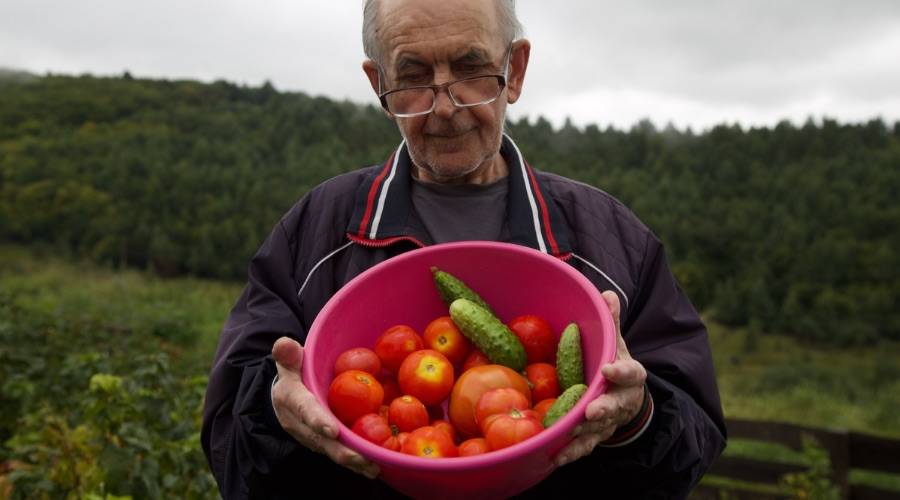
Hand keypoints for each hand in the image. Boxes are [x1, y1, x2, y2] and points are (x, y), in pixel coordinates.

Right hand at [271, 336, 379, 478]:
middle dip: (342, 451)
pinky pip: (339, 454)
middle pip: (322, 440)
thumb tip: (284, 343)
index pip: (305, 411)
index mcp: (293, 400)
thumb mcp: (287, 361)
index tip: (333, 431)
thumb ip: (287, 353)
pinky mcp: (323, 444)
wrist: (282, 398)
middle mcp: (301, 424)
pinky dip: (356, 463)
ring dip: (353, 462)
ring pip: (332, 452)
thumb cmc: (292, 374)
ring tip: (376, 469)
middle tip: (364, 458)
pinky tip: (377, 468)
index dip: (318, 421)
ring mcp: (312, 437)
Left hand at [555, 291, 646, 466]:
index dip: (621, 371)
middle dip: (604, 408)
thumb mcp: (616, 342)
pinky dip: (571, 452)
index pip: (631, 373)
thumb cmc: (615, 364)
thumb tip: (607, 294)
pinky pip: (584, 447)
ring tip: (568, 432)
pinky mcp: (596, 437)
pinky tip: (554, 456)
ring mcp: (609, 422)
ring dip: (584, 433)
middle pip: (616, 406)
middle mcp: (622, 400)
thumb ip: (611, 322)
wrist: (626, 398)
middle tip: (591, 410)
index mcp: (629, 375)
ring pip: (599, 429)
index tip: (608, 369)